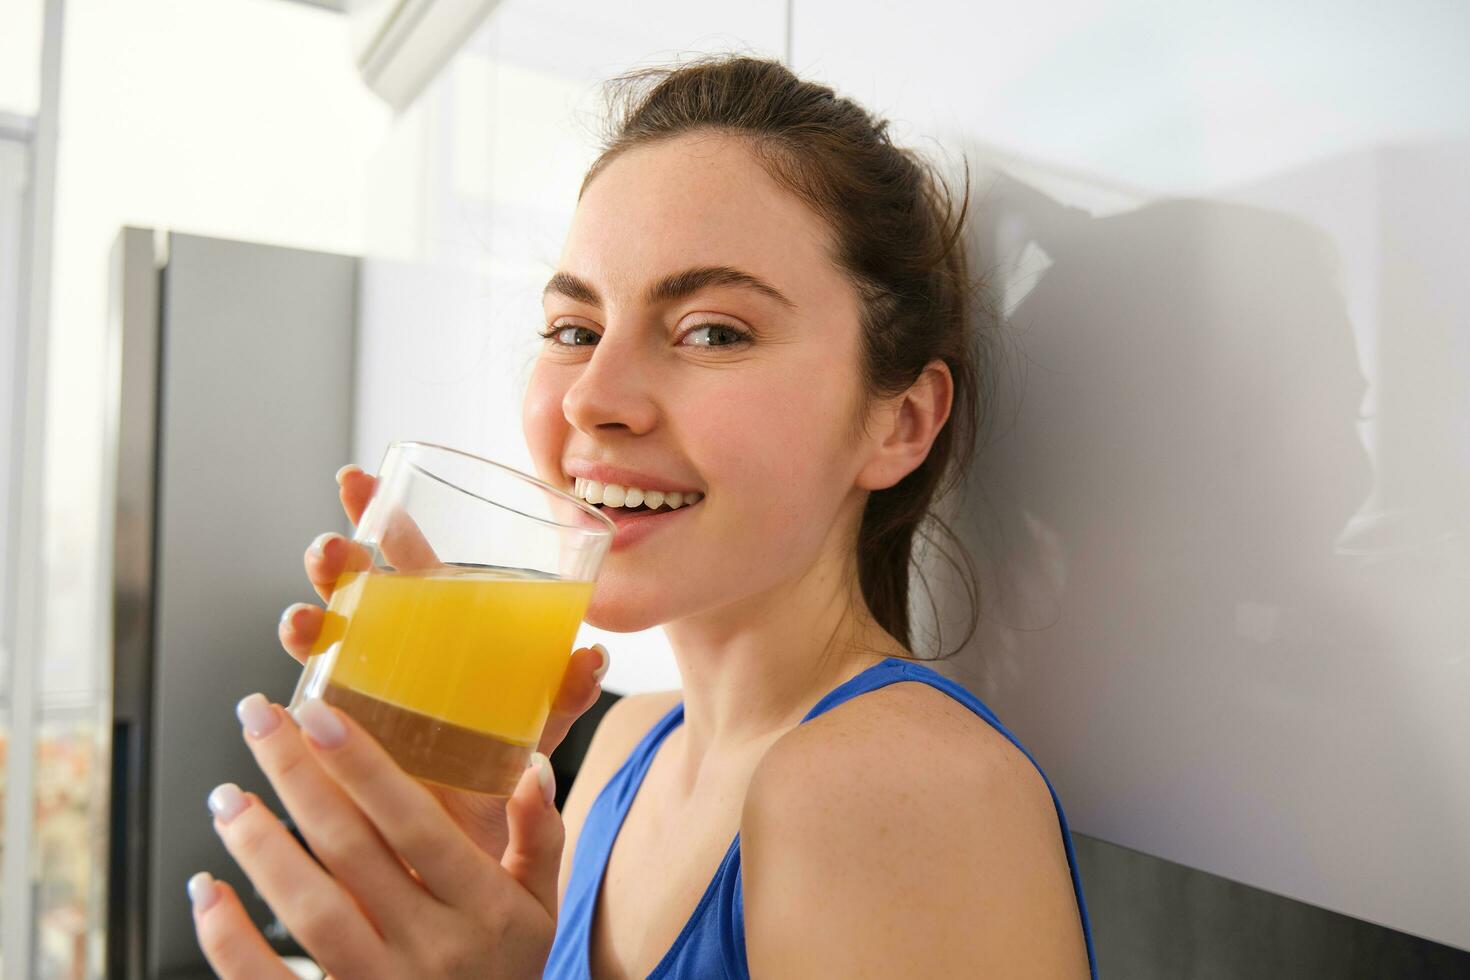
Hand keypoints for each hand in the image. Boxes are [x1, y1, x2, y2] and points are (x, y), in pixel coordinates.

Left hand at [190, 693, 561, 977]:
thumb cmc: (503, 971)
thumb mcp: (540, 908)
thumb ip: (539, 837)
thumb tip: (533, 766)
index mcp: (483, 908)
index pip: (416, 825)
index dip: (363, 766)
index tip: (319, 712)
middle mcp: (432, 948)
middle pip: (351, 852)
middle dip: (298, 777)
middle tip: (259, 721)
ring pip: (308, 910)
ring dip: (260, 846)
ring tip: (228, 796)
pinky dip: (229, 938)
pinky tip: (208, 889)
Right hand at [277, 464, 608, 860]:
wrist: (471, 842)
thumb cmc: (501, 763)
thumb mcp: (538, 724)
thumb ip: (564, 695)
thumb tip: (594, 657)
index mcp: (439, 625)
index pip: (407, 557)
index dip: (378, 516)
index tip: (353, 479)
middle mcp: (389, 649)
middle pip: (355, 589)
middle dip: (334, 564)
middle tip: (329, 552)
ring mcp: (357, 693)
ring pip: (324, 643)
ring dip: (308, 624)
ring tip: (303, 621)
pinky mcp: (337, 743)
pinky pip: (308, 716)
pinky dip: (294, 707)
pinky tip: (285, 704)